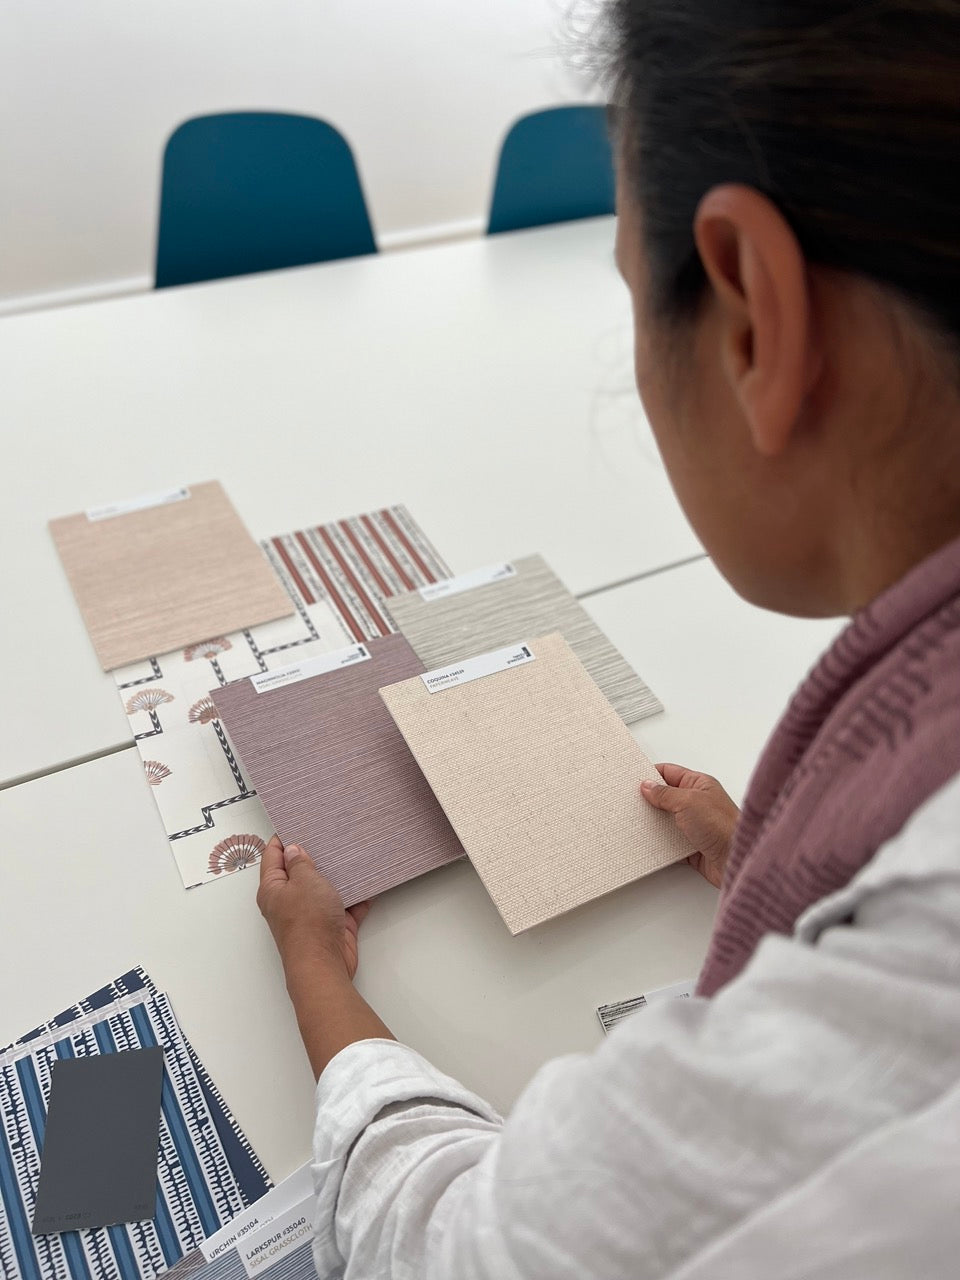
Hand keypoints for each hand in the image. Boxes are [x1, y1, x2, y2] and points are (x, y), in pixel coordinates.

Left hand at [256, 834, 369, 981]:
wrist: (324, 964)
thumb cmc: (308, 922)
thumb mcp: (304, 881)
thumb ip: (300, 863)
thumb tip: (294, 850)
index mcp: (273, 889)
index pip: (273, 856)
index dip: (283, 838)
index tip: (297, 822)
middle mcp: (289, 901)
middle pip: (300, 872)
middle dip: (314, 854)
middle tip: (328, 833)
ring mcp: (312, 914)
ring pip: (325, 888)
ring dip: (338, 874)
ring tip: (352, 850)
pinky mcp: (333, 925)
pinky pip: (346, 904)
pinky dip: (358, 894)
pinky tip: (370, 879)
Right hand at [640, 764, 738, 888]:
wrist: (736, 859)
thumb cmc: (723, 826)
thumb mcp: (688, 801)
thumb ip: (665, 793)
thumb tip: (648, 786)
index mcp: (700, 785)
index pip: (670, 773)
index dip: (651, 774)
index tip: (633, 779)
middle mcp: (698, 804)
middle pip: (666, 797)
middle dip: (649, 800)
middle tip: (630, 801)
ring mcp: (695, 826)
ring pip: (666, 821)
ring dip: (653, 823)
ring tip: (634, 822)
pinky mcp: (692, 847)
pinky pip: (669, 842)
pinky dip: (658, 843)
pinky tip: (647, 842)